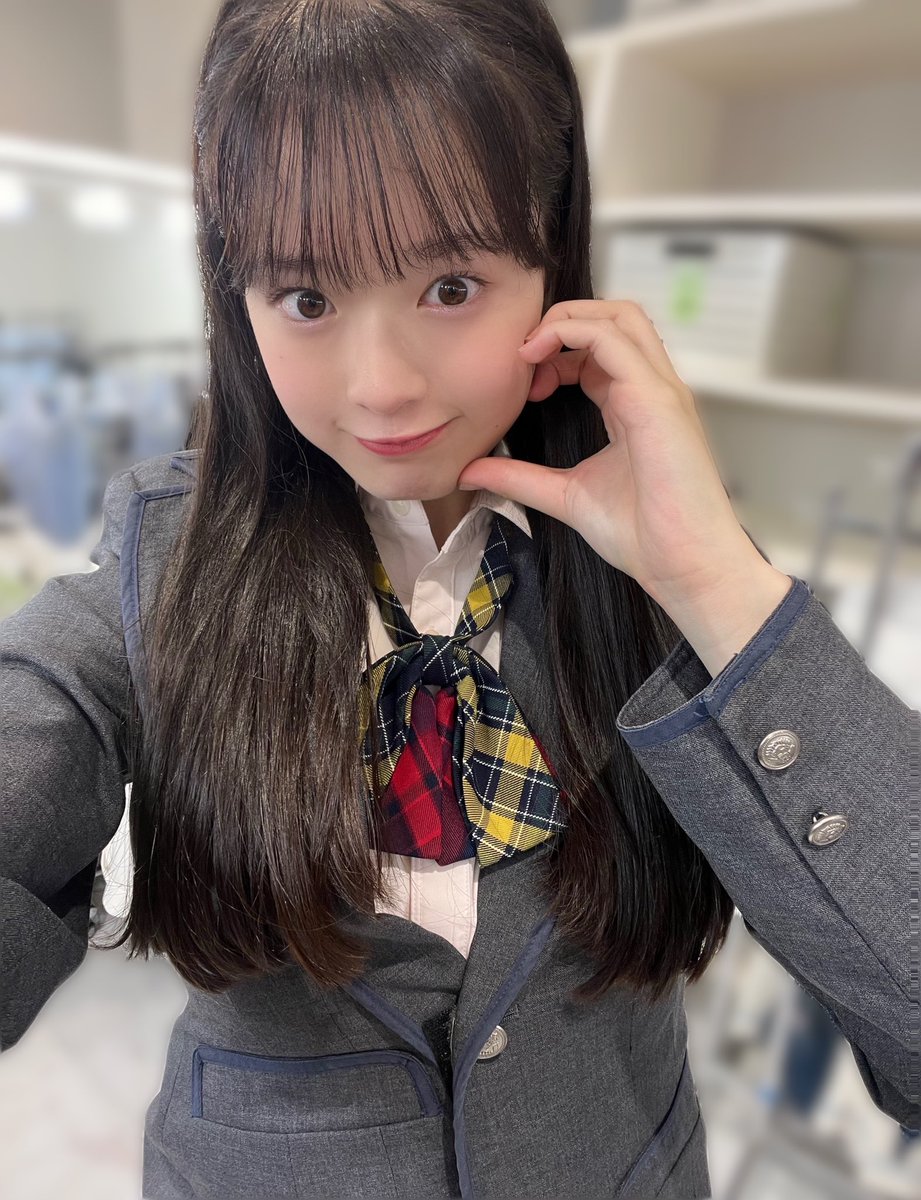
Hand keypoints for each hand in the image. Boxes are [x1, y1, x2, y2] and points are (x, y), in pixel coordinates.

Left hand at [457, 299, 768, 608]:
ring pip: (619, 314)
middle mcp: (653, 388)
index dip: (557, 351)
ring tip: (530, 350)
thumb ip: (521, 478)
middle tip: (524, 358)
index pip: (600, 347)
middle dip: (563, 320)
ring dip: (567, 319)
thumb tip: (470, 471)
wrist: (685, 566)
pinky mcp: (657, 399)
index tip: (526, 386)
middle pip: (615, 315)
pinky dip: (573, 332)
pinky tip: (539, 357)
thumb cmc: (644, 536)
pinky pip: (614, 340)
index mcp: (636, 405)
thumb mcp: (566, 496)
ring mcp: (660, 389)